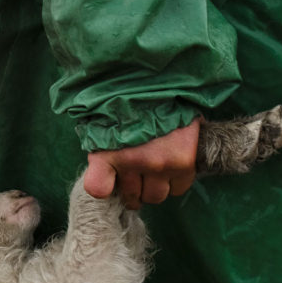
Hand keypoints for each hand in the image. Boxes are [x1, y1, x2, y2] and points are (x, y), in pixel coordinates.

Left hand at [82, 118, 200, 208]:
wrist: (161, 86)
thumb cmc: (127, 109)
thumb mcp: (102, 128)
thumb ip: (101, 157)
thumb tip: (104, 184)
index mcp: (107, 152)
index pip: (97, 188)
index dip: (103, 187)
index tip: (109, 182)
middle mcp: (134, 162)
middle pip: (132, 197)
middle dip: (132, 190)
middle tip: (134, 175)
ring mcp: (161, 164)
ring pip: (156, 196)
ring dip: (153, 187)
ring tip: (152, 170)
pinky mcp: (184, 163)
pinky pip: (178, 188)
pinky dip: (173, 182)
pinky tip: (169, 165)